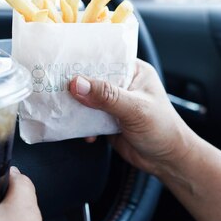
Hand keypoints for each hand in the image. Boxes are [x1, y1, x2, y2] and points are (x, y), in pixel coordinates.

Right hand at [69, 59, 199, 179]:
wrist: (167, 161)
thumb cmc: (162, 130)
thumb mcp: (135, 109)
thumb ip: (107, 96)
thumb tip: (77, 83)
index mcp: (133, 71)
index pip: (105, 59)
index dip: (84, 60)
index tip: (62, 61)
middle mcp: (122, 84)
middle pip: (91, 79)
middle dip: (75, 84)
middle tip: (52, 85)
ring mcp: (113, 103)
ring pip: (86, 99)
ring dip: (75, 105)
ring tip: (60, 106)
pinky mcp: (106, 121)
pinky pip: (86, 118)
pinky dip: (79, 123)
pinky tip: (78, 130)